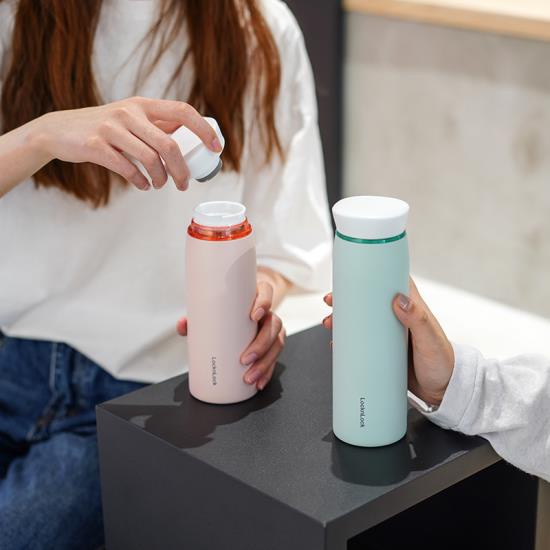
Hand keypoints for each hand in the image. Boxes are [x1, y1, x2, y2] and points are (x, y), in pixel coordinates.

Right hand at [33, 96, 221, 190]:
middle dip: (182, 170)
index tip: (216, 148)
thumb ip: (156, 126)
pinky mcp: (96, 145)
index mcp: (143, 104)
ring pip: (150, 159)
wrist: (60, 131)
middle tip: (183, 184)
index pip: (183, 111)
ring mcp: (111, 127)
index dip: (204, 130)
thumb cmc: (105, 128)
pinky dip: (139, 181)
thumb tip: (192, 140)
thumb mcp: (131, 118)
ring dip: (160, 178)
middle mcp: (129, 112)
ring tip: (159, 185)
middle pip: (169, 144)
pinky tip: (142, 185)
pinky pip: (127, 169)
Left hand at [176, 281, 285, 390]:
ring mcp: (272, 329)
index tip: (253, 315)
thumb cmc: (229, 308)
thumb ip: (198, 317)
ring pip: (277, 344)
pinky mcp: (272, 345)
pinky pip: (275, 359)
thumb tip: (182, 326)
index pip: (266, 293)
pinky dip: (267, 372)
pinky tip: (259, 383)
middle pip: (273, 325)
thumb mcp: (215, 309)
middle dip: (261, 344)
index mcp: (257, 296)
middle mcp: (268, 313)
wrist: (243, 311)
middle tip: (245, 359)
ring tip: (249, 377)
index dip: (264, 303)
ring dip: (265, 363)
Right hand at [322, 279, 454, 405]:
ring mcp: (388, 335)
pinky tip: (337, 344)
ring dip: (343, 320)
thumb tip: (398, 299)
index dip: (368, 277)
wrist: (443, 392)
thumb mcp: (430, 339)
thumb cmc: (443, 362)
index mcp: (410, 307)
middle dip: (346, 299)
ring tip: (330, 324)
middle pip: (367, 301)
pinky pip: (361, 342)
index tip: (350, 276)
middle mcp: (397, 318)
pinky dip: (347, 340)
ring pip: (361, 321)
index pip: (388, 282)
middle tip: (331, 302)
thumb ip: (417, 319)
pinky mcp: (382, 351)